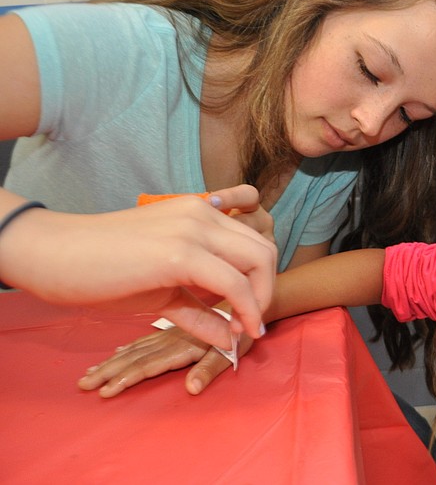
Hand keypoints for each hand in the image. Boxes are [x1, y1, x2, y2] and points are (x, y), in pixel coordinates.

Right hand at [0, 185, 275, 349]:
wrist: (53, 255)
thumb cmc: (101, 270)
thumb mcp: (161, 290)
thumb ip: (199, 306)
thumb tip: (229, 336)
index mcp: (199, 213)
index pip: (253, 241)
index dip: (261, 280)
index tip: (250, 312)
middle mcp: (203, 214)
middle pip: (265, 249)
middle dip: (268, 290)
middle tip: (253, 323)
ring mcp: (194, 229)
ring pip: (258, 262)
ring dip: (261, 302)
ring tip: (246, 330)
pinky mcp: (181, 253)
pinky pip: (233, 284)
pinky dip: (245, 311)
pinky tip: (237, 333)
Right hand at [78, 325, 253, 397]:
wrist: (252, 286)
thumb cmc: (246, 323)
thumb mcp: (233, 347)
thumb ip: (211, 366)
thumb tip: (190, 389)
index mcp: (184, 340)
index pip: (150, 363)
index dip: (128, 378)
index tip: (106, 391)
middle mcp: (174, 335)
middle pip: (137, 354)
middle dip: (111, 370)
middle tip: (85, 384)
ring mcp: (174, 329)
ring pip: (138, 345)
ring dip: (115, 360)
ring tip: (90, 375)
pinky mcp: (179, 325)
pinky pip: (148, 336)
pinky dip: (130, 346)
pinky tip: (117, 350)